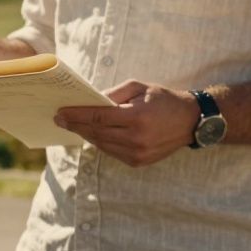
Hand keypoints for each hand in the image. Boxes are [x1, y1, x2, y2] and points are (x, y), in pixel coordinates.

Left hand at [54, 81, 199, 167]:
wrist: (191, 121)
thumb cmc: (163, 100)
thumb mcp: (139, 88)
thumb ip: (113, 94)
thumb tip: (89, 101)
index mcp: (137, 118)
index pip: (98, 118)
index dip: (76, 116)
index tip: (60, 113)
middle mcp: (136, 139)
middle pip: (96, 133)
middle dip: (76, 125)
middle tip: (60, 119)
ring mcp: (137, 154)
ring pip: (102, 145)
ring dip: (86, 135)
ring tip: (73, 125)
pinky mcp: (138, 162)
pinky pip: (112, 152)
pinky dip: (101, 142)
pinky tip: (92, 134)